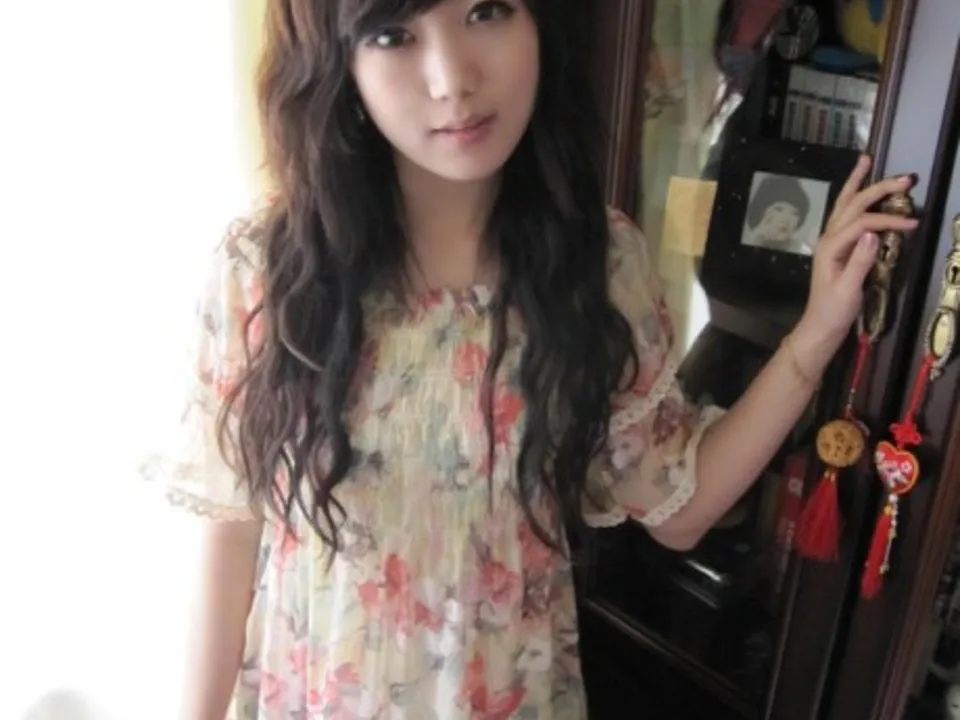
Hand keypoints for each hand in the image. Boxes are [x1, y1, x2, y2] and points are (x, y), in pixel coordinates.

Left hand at [793, 155, 918, 372]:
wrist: (821, 326)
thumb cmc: (834, 311)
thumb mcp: (849, 290)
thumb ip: (860, 262)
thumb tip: (873, 233)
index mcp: (830, 247)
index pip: (862, 223)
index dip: (888, 220)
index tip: (913, 224)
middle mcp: (828, 239)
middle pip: (851, 205)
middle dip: (876, 188)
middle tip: (904, 177)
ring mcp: (831, 241)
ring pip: (844, 205)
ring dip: (857, 183)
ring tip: (866, 162)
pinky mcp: (837, 247)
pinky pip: (846, 215)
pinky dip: (854, 198)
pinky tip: (860, 190)